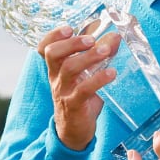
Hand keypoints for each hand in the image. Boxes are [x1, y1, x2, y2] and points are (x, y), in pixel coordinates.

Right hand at [37, 25, 120, 150]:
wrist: (74, 131)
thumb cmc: (81, 98)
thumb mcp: (87, 75)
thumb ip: (100, 55)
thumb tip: (115, 37)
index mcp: (57, 68)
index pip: (44, 48)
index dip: (53, 36)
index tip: (69, 28)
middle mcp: (56, 77)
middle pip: (53, 54)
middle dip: (72, 43)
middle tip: (91, 39)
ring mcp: (64, 91)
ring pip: (69, 69)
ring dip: (89, 57)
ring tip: (106, 51)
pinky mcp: (74, 105)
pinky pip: (84, 90)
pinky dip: (99, 79)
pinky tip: (112, 73)